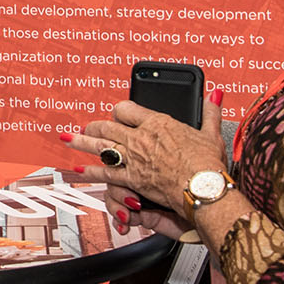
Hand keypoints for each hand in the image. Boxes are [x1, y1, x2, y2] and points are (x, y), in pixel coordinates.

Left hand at [64, 92, 228, 236]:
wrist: (203, 189)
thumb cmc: (208, 164)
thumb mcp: (211, 133)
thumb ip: (210, 112)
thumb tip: (214, 95)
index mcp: (157, 123)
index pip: (127, 109)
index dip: (119, 111)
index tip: (117, 114)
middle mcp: (140, 138)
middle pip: (107, 127)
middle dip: (94, 127)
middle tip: (85, 128)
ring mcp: (133, 158)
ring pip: (100, 147)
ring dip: (82, 143)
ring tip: (69, 139)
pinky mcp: (131, 178)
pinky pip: (104, 173)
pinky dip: (90, 171)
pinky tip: (79, 170)